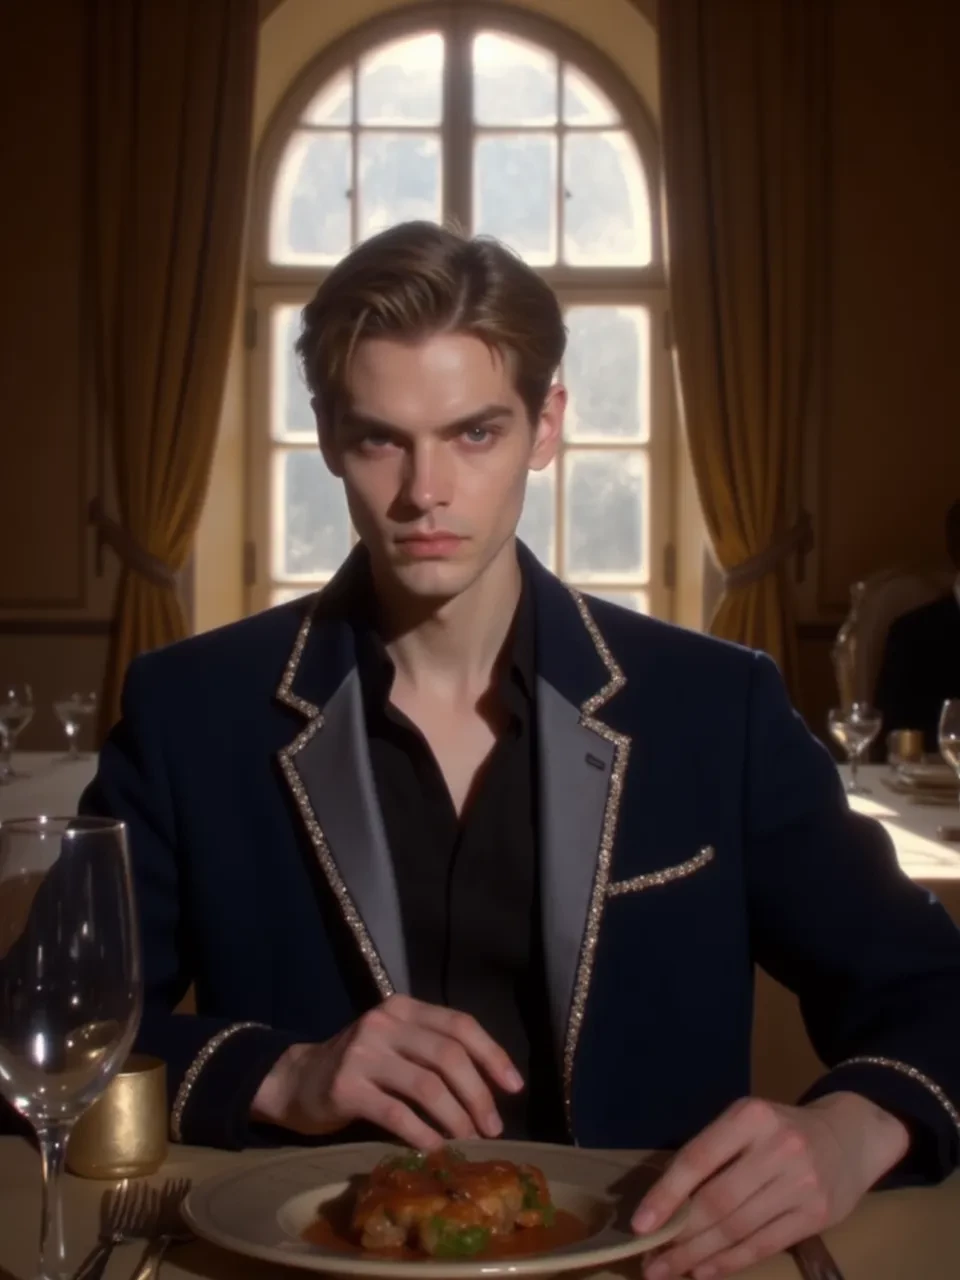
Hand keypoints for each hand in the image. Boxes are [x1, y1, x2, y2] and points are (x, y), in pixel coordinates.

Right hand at [250, 994, 522, 1148]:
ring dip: (456, 1118)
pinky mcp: (346, 1087)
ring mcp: (363, 1053)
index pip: (459, 1024)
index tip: (514, 1086)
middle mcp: (385, 1023)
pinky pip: (397, 1114)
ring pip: (427, 1086)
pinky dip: (423, 1134)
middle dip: (478, 1094)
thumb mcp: (397, 1044)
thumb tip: (491, 1089)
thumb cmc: (361, 1066)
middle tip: (493, 1127)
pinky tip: (436, 1148)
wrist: (298, 1081)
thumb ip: (435, 1052)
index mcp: (404, 1008)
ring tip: (469, 1140)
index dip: (492, 1055)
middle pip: (448, 1056)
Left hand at [633, 1093, 908, 1279]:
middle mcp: (777, 1147)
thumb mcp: (747, 1123)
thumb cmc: (780, 1130)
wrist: (848, 1138)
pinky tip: (705, 1271)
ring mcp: (801, 1183)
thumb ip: (712, 1154)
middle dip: (679, 1236)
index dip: (666, 1194)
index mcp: (750, 1116)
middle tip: (650, 1261)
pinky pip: (764, 1244)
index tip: (641, 1224)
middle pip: (717, 1201)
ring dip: (698, 1255)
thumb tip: (665, 1204)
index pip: (698, 1159)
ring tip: (669, 1270)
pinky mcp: (817, 1215)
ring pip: (738, 1229)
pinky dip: (730, 1262)